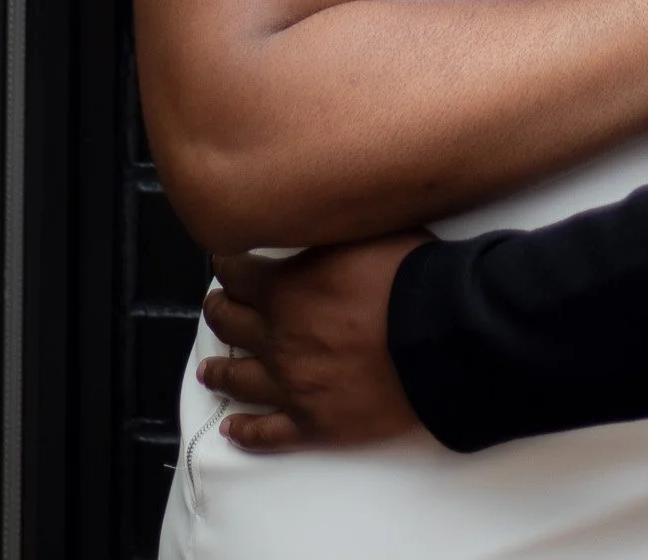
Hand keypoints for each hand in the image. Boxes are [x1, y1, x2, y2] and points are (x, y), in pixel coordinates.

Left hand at [196, 235, 428, 451]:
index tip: (224, 264)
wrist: (439, 337)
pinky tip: (231, 430)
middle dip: (219, 312)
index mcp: (284, 290)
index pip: (236, 273)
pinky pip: (268, 433)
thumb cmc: (406, 275)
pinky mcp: (313, 424)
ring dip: (219, 372)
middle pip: (230, 324)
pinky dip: (246, 431)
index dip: (227, 266)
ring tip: (208, 371)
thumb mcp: (362, 231)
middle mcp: (277, 339)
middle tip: (217, 308)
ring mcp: (292, 386)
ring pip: (239, 380)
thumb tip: (308, 215)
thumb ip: (325, 231)